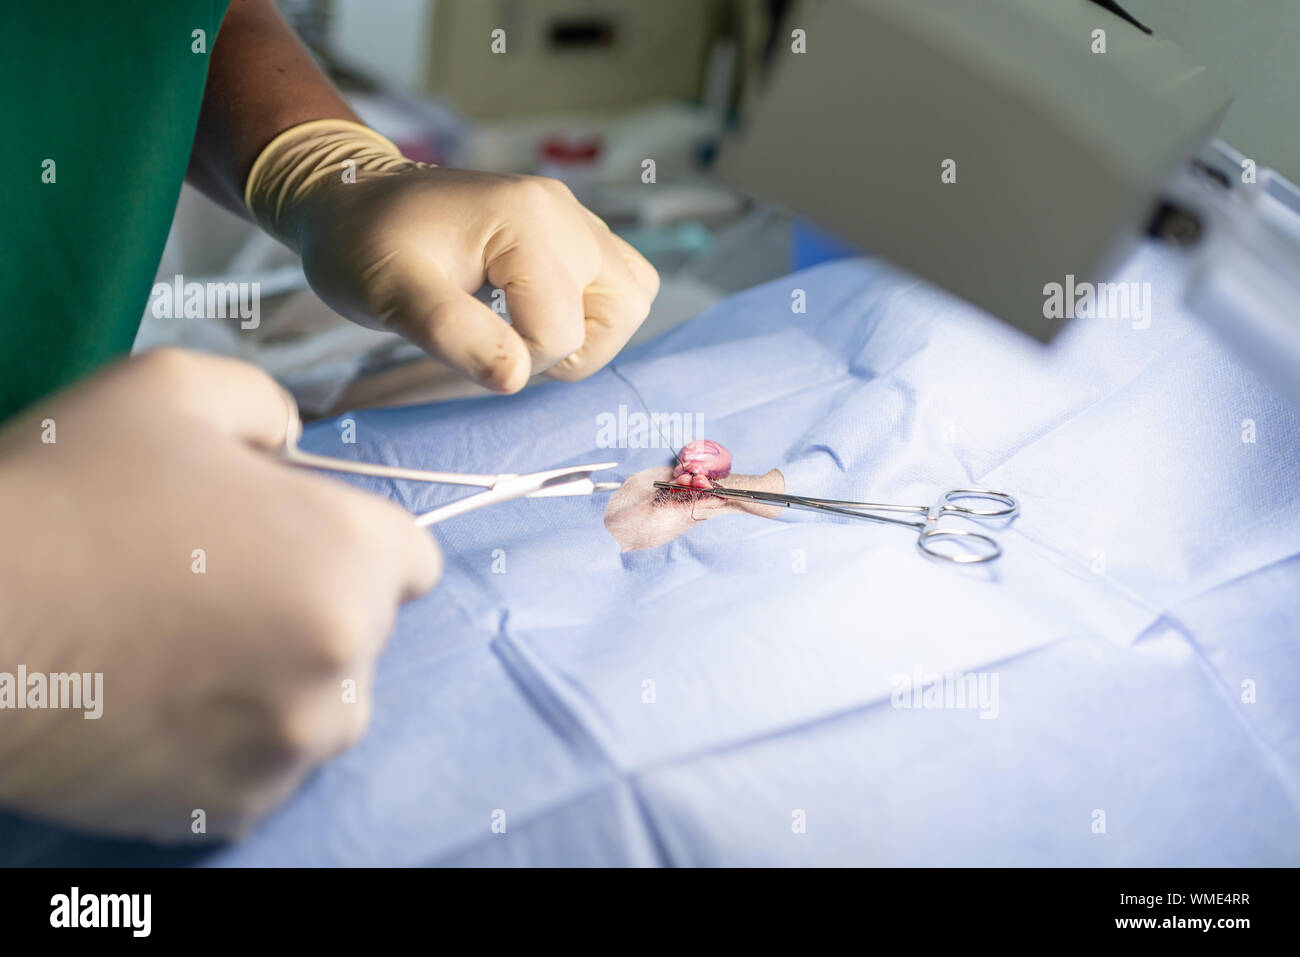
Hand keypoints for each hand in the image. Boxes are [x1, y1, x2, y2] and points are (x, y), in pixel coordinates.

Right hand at [0, 349, 439, 841]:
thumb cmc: (63, 494)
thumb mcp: (172, 389)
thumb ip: (267, 408)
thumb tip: (295, 448)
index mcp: (349, 557)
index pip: (412, 557)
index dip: (356, 541)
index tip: (298, 541)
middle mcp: (344, 660)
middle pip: (365, 632)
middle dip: (313, 604)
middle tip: (217, 585)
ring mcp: (291, 744)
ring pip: (321, 705)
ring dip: (280, 678)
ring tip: (183, 647)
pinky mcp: (235, 806)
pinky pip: (264, 764)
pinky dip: (230, 739)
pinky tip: (160, 700)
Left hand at [244, 120, 659, 393]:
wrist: (353, 197)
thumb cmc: (363, 243)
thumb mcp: (388, 291)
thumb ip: (451, 332)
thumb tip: (515, 377)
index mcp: (526, 221)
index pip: (562, 330)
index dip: (517, 360)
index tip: (464, 342)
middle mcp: (564, 213)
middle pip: (621, 313)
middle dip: (565, 351)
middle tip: (502, 343)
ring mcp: (575, 218)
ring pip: (631, 298)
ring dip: (588, 334)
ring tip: (524, 330)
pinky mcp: (574, 231)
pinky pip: (619, 282)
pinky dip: (591, 313)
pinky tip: (536, 313)